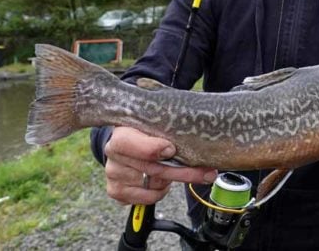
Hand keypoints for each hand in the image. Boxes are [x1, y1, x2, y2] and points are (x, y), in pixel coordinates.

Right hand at [103, 126, 217, 204]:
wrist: (130, 140)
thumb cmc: (147, 129)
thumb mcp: (157, 120)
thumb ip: (170, 122)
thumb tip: (196, 123)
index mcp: (122, 130)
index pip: (127, 142)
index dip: (150, 148)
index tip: (171, 149)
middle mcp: (113, 152)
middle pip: (150, 168)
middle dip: (182, 171)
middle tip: (206, 173)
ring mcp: (114, 173)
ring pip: (152, 185)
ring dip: (170, 181)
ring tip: (175, 170)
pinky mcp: (117, 191)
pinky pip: (146, 198)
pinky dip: (159, 192)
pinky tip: (161, 181)